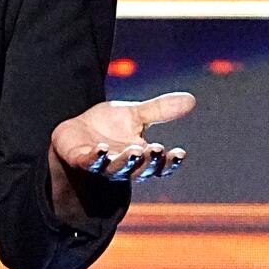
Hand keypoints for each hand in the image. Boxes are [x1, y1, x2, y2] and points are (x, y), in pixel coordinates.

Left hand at [50, 90, 193, 202]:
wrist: (77, 130)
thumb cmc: (110, 126)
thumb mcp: (135, 115)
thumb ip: (160, 110)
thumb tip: (191, 99)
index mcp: (141, 157)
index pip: (160, 165)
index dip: (170, 162)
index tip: (180, 153)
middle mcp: (124, 166)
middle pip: (141, 169)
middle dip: (149, 161)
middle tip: (157, 150)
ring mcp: (102, 165)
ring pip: (117, 168)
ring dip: (125, 162)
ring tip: (134, 151)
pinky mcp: (81, 160)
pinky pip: (90, 162)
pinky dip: (97, 157)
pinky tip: (103, 148)